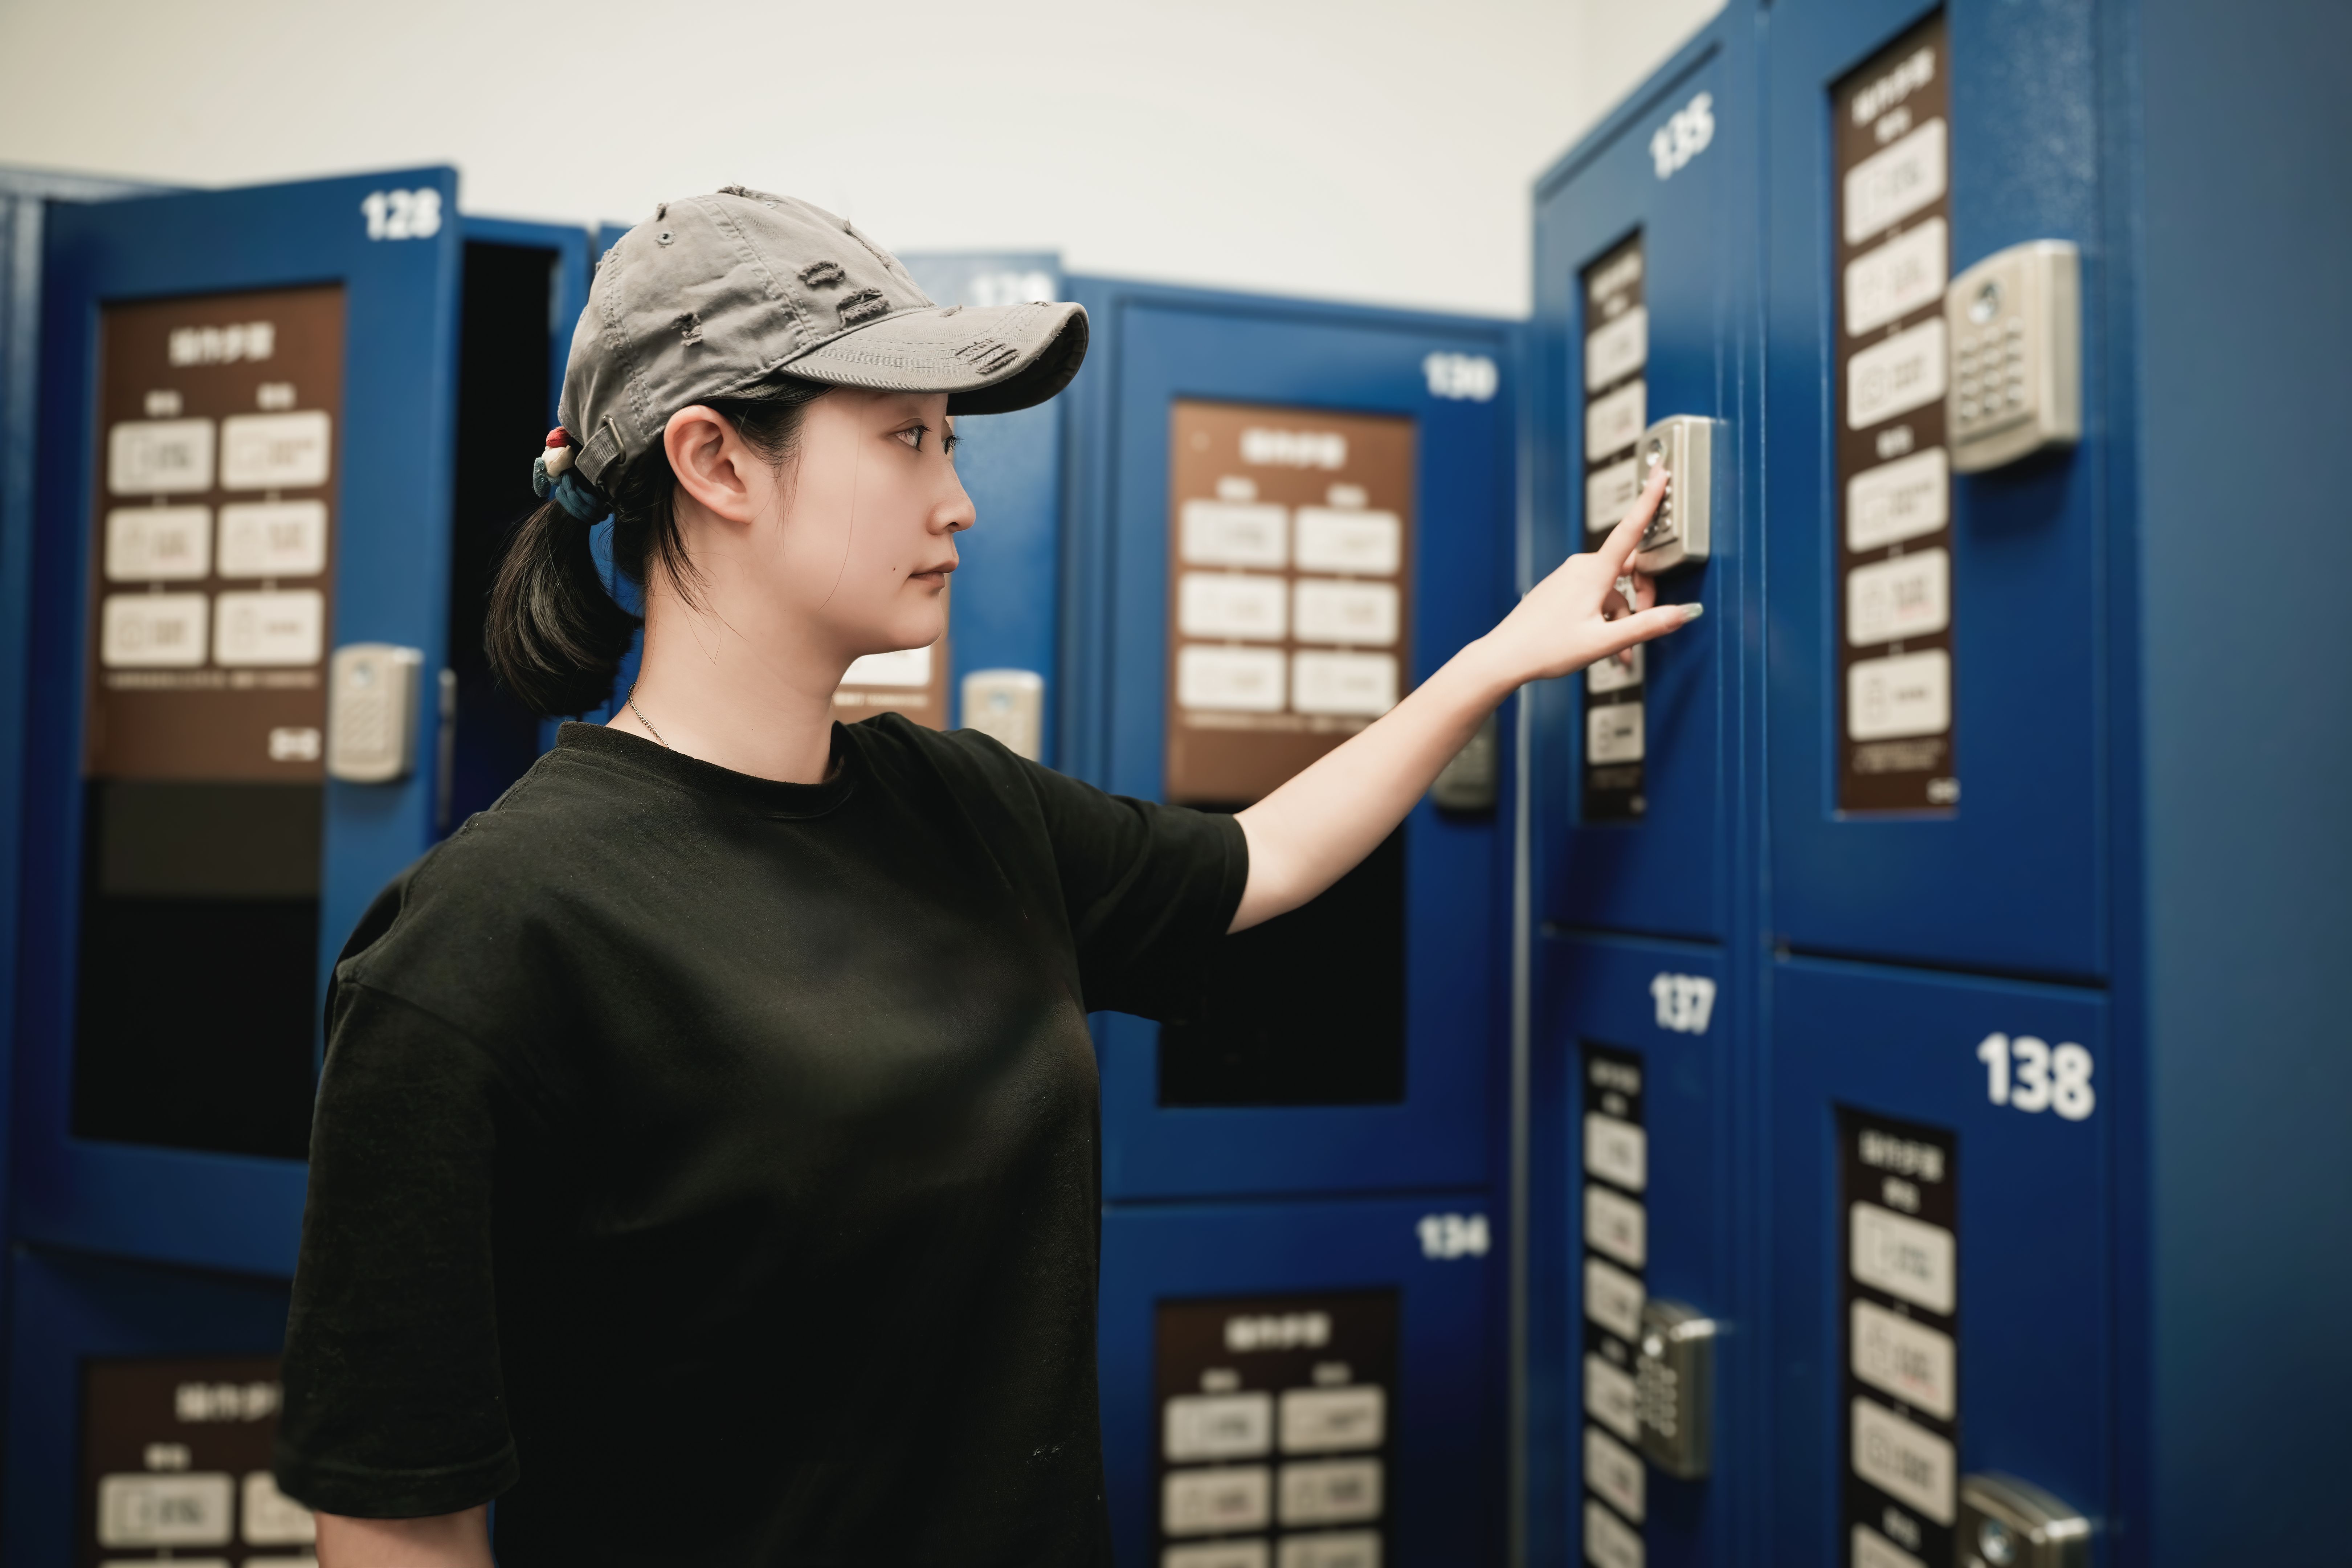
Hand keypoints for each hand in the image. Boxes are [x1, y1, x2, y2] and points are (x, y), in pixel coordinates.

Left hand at [1475, 465, 1700, 685]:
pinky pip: (1595, 596)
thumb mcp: (1604, 642)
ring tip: (1619, 652)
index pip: (1630, 529)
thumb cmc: (1546, 648)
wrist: (1505, 656)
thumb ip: (1647, 626)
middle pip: (1630, 570)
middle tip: (1641, 629)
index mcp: (1593, 573)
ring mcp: (1569, 577)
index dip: (1648, 500)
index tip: (1659, 473)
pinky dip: (1605, 618)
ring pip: (1613, 590)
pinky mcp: (1562, 588)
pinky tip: (1602, 643)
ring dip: (1622, 618)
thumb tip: (1683, 613)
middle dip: (1643, 599)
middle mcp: (1581, 568)